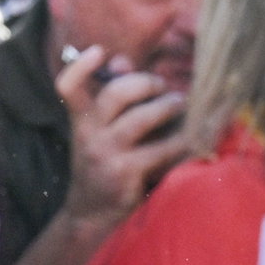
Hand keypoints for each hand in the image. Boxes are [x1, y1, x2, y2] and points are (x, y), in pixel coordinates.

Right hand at [56, 45, 189, 233]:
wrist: (91, 213)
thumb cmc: (103, 164)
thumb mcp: (98, 132)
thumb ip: (111, 98)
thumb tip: (122, 60)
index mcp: (80, 120)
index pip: (67, 87)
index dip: (80, 67)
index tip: (98, 51)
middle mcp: (88, 134)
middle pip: (114, 94)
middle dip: (146, 84)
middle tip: (164, 88)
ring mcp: (106, 154)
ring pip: (141, 118)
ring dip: (168, 107)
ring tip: (182, 105)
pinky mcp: (125, 173)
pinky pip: (163, 149)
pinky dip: (184, 140)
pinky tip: (197, 136)